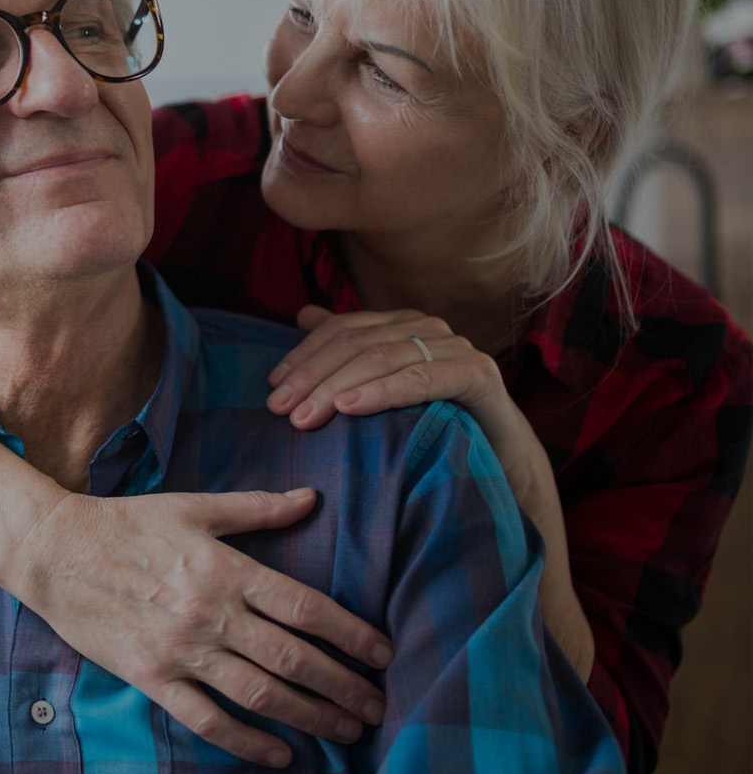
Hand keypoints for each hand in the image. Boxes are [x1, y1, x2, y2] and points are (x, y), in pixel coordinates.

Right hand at [7, 488, 391, 767]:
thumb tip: (311, 499)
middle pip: (294, 659)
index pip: (305, 608)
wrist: (53, 550)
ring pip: (260, 695)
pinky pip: (207, 719)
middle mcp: (209, 613)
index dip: (351, 635)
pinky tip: (279, 755)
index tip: (383, 655)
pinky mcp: (151, 676)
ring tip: (347, 732)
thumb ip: (256, 508)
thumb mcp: (192, 506)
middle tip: (378, 707)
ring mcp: (180, 649)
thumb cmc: (125, 523)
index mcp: (224, 568)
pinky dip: (246, 742)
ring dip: (311, 718)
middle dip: (344, 688)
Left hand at [267, 306, 507, 430]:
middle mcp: (427, 328)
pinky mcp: (478, 374)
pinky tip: (351, 408)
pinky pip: (421, 378)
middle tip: (280, 408)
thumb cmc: (434, 422)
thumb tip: (303, 315)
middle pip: (356, 343)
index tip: (273, 387)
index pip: (341, 329)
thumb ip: (348, 348)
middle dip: (312, 375)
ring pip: (383, 358)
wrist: (500, 458)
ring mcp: (455, 347)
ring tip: (306, 415)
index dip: (303, 355)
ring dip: (337, 386)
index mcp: (401, 324)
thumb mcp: (382, 388)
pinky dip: (382, 392)